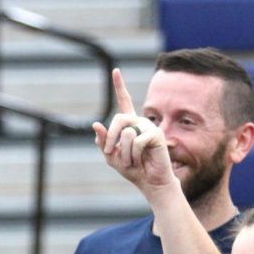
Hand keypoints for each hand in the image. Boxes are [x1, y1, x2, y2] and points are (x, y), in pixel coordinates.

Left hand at [90, 68, 176, 195]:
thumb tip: (96, 124)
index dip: (120, 86)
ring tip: (132, 161)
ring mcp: (149, 127)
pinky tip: (140, 161)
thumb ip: (103, 141)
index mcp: (129, 124)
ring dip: (123, 153)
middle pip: (118, 119)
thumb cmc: (133, 169)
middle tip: (110, 153)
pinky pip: (136, 142)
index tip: (115, 71)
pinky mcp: (157, 134)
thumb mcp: (111, 156)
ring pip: (126, 133)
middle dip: (111, 138)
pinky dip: (133, 155)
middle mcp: (140, 122)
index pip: (124, 102)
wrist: (150, 182)